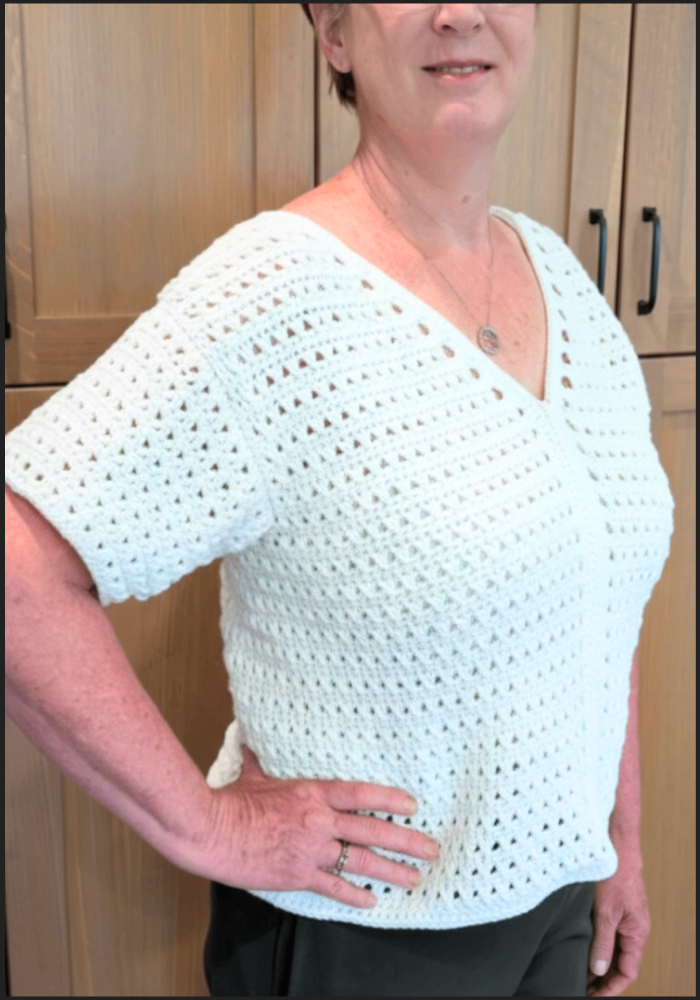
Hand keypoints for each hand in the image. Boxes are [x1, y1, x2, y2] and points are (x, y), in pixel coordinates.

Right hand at [196, 745, 439, 909]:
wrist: (212, 832)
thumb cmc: (232, 802)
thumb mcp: (253, 775)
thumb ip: (261, 759)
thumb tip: (251, 735)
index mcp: (312, 792)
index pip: (361, 794)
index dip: (390, 799)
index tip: (413, 806)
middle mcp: (319, 821)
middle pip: (372, 830)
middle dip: (406, 840)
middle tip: (431, 848)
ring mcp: (311, 851)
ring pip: (361, 862)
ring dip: (391, 871)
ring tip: (414, 878)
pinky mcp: (298, 875)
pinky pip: (334, 888)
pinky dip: (354, 896)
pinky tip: (372, 902)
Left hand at [587, 859, 650, 995]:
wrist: (616, 847)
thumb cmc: (615, 874)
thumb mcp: (606, 912)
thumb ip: (603, 942)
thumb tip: (598, 970)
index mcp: (637, 933)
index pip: (628, 972)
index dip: (611, 988)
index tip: (592, 996)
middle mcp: (634, 929)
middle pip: (621, 965)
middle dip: (604, 980)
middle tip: (583, 989)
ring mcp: (626, 920)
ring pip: (615, 951)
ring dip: (600, 964)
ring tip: (580, 975)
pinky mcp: (616, 910)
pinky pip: (610, 936)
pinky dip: (598, 947)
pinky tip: (583, 950)